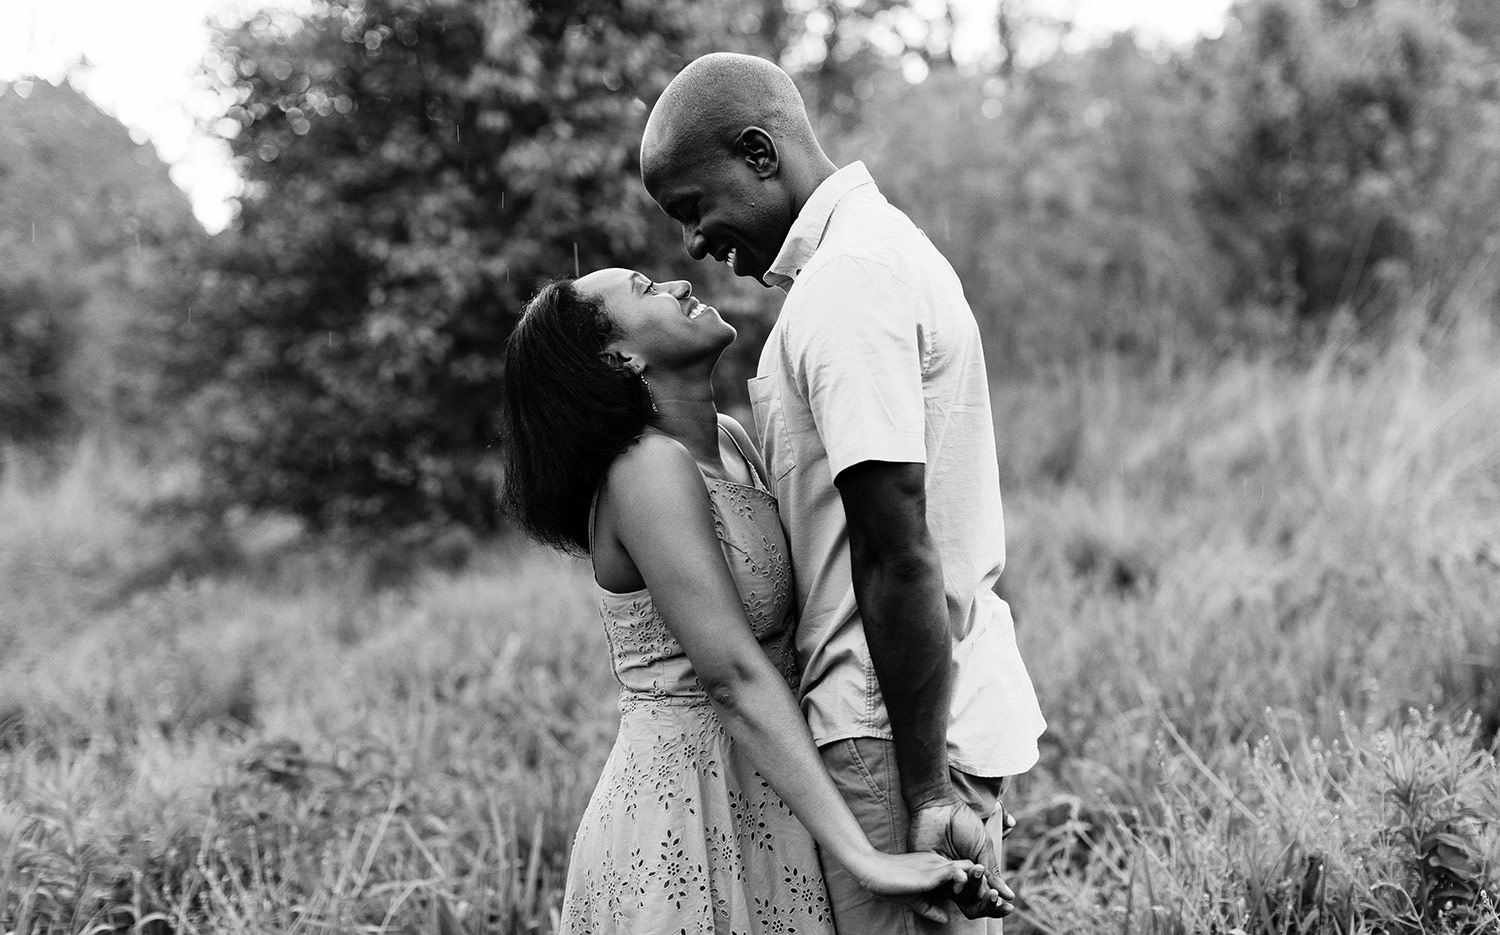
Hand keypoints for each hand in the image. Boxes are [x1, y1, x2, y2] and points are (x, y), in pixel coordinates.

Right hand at [849, 850, 980, 924]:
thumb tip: (945, 918)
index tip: (989, 899)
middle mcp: (940, 865)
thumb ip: (929, 907)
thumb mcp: (913, 899)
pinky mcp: (931, 870)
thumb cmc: (888, 883)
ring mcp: (937, 866)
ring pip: (969, 871)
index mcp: (937, 871)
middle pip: (972, 871)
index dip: (977, 887)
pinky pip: (955, 872)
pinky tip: (970, 889)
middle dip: (986, 885)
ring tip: (992, 896)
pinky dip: (966, 880)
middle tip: (998, 901)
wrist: (872, 870)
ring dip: (981, 882)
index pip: (964, 876)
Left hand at [909, 797, 1014, 918]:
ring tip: (978, 873)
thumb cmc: (963, 824)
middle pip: (973, 905)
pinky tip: (965, 875)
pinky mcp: (929, 875)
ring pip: (959, 900)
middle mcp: (959, 879)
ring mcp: (944, 879)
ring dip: (974, 892)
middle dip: (986, 905)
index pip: (985, 898)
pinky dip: (957, 884)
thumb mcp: (984, 847)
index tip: (1009, 907)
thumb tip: (1008, 896)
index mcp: (973, 874)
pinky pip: (942, 890)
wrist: (940, 807)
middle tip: (994, 898)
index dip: (996, 905)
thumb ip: (992, 872)